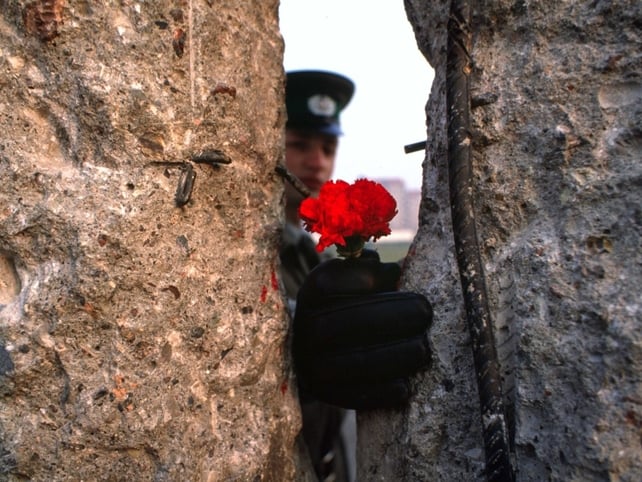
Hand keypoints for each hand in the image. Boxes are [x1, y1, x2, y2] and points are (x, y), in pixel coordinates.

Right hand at [293, 250, 432, 409]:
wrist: (314, 350)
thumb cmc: (345, 306)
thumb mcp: (347, 282)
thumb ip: (367, 270)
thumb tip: (392, 271)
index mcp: (311, 296)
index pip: (328, 283)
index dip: (361, 277)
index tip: (394, 272)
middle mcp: (305, 329)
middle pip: (346, 323)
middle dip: (391, 316)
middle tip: (425, 312)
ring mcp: (312, 364)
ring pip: (355, 361)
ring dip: (395, 356)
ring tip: (423, 348)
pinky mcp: (325, 393)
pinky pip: (355, 395)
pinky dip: (383, 391)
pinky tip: (406, 385)